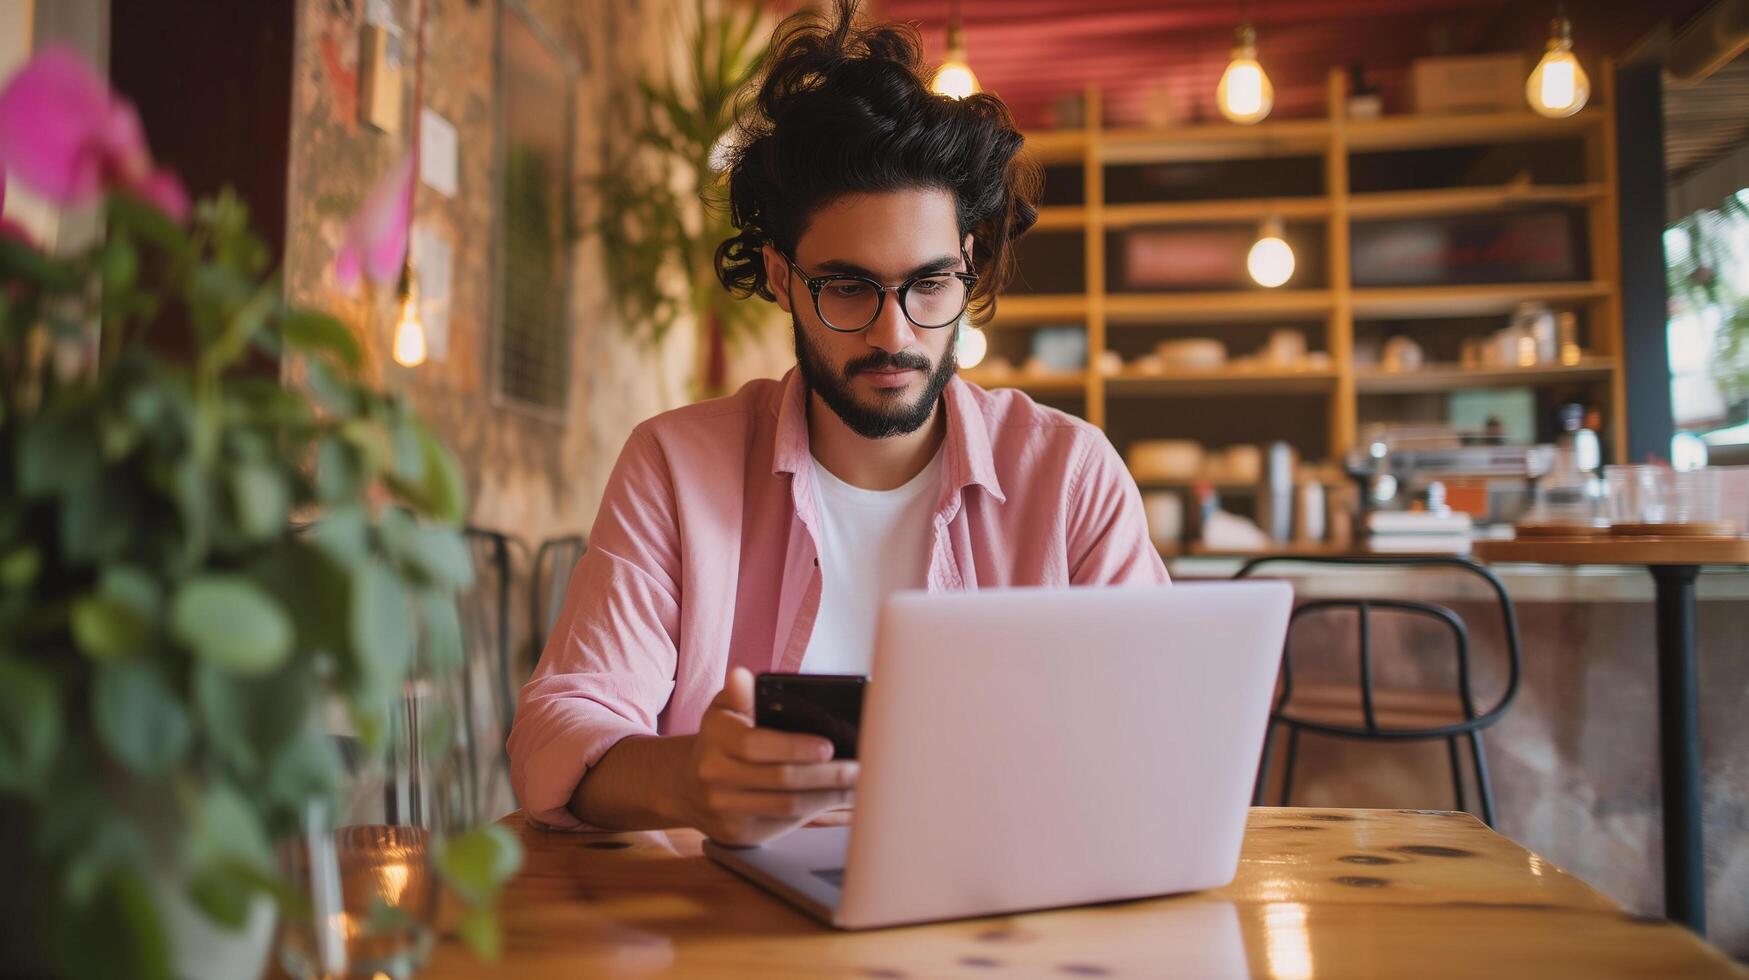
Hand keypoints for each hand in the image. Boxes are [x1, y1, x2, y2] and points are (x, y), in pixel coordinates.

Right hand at [683, 667, 857, 845]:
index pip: (756, 745)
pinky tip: (839, 802)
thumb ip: (738, 693)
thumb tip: (742, 676)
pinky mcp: (739, 836)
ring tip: (858, 785)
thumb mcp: (722, 711)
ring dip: (829, 797)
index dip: (795, 747)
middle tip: (860, 768)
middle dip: (827, 775)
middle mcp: (714, 778)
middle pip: (780, 780)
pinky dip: (817, 814)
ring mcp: (725, 811)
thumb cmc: (719, 740)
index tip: (829, 746)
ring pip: (788, 807)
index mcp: (715, 741)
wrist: (686, 785)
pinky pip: (785, 826)